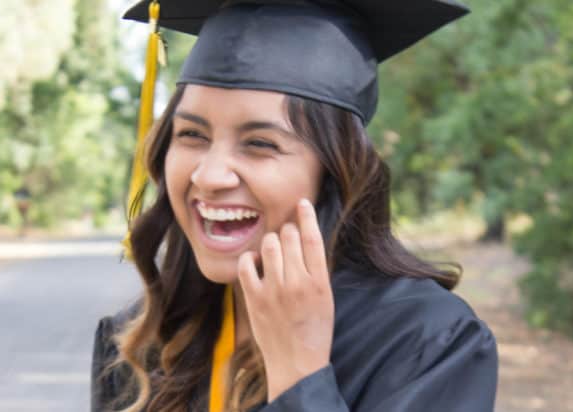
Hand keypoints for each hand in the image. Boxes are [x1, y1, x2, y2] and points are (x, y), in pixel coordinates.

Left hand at [237, 198, 334, 401]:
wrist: (297, 364)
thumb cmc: (314, 330)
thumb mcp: (326, 298)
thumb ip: (315, 270)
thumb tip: (303, 238)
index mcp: (319, 283)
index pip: (312, 238)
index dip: (307, 216)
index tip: (302, 203)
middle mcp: (297, 283)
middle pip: (289, 237)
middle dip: (287, 231)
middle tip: (287, 237)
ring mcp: (274, 291)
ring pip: (269, 245)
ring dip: (270, 242)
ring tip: (273, 251)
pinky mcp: (255, 300)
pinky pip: (246, 265)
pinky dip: (249, 259)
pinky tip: (255, 263)